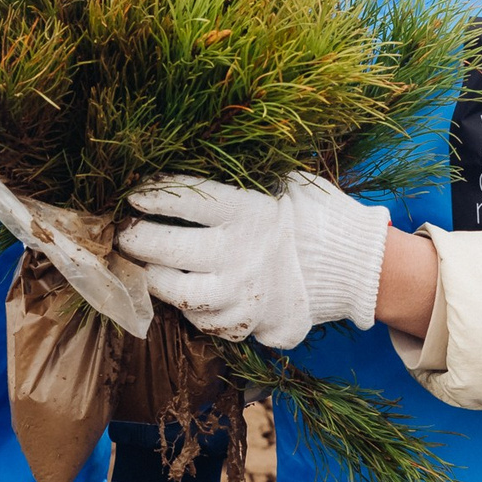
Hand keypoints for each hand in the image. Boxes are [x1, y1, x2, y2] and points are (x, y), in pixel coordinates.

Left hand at [117, 173, 387, 348]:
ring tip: (146, 266)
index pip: (185, 200)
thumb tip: (196, 159)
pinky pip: (203, 321)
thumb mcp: (286, 183)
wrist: (357, 267)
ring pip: (177, 293)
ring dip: (154, 279)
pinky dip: (189, 308)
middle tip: (125, 232)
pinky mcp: (248, 322)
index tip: (134, 193)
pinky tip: (184, 291)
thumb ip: (244, 179)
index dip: (153, 195)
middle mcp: (239, 254)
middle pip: (167, 249)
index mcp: (249, 212)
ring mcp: (241, 293)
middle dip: (136, 239)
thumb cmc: (315, 216)